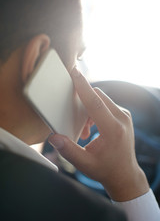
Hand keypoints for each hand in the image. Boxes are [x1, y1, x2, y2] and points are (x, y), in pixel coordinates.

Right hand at [49, 66, 148, 200]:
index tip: (75, 73)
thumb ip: (69, 151)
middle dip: (82, 102)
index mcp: (114, 130)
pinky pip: (106, 104)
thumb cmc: (107, 170)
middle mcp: (122, 119)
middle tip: (76, 121)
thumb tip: (54, 138)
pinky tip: (92, 128)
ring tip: (85, 130)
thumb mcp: (85, 164)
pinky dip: (95, 111)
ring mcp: (124, 116)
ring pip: (101, 99)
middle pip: (98, 96)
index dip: (83, 86)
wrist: (125, 174)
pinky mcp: (123, 115)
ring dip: (88, 108)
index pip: (95, 102)